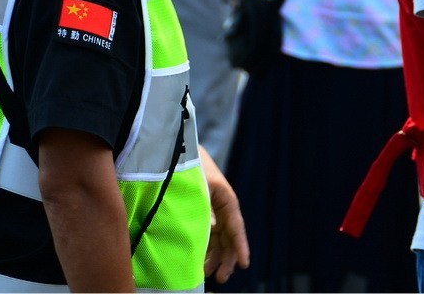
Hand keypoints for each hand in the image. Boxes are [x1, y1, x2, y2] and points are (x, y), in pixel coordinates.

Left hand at [200, 147, 249, 282]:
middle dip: (226, 257)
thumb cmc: (187, 165)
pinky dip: (206, 245)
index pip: (235, 226)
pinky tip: (200, 259)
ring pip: (218, 236)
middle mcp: (220, 204)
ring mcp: (210, 207)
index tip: (245, 263)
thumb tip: (198, 236)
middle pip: (228, 235)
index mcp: (224, 197)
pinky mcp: (199, 209)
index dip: (240, 246)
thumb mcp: (194, 188)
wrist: (177, 145)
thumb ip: (198, 211)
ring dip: (216, 255)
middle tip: (220, 278)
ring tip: (207, 273)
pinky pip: (207, 231)